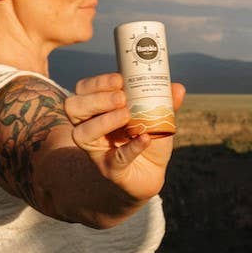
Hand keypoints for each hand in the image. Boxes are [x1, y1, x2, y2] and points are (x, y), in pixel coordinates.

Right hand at [65, 73, 186, 200]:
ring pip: (82, 133)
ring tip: (127, 115)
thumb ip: (165, 101)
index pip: (83, 89)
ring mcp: (97, 150)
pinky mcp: (110, 170)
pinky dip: (131, 148)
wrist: (152, 172)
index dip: (97, 82)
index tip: (119, 79)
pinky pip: (115, 159)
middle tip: (121, 98)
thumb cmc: (147, 137)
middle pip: (74, 107)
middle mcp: (90, 127)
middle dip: (97, 99)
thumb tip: (177, 87)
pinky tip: (145, 139)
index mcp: (97, 109)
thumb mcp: (156, 115)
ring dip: (104, 121)